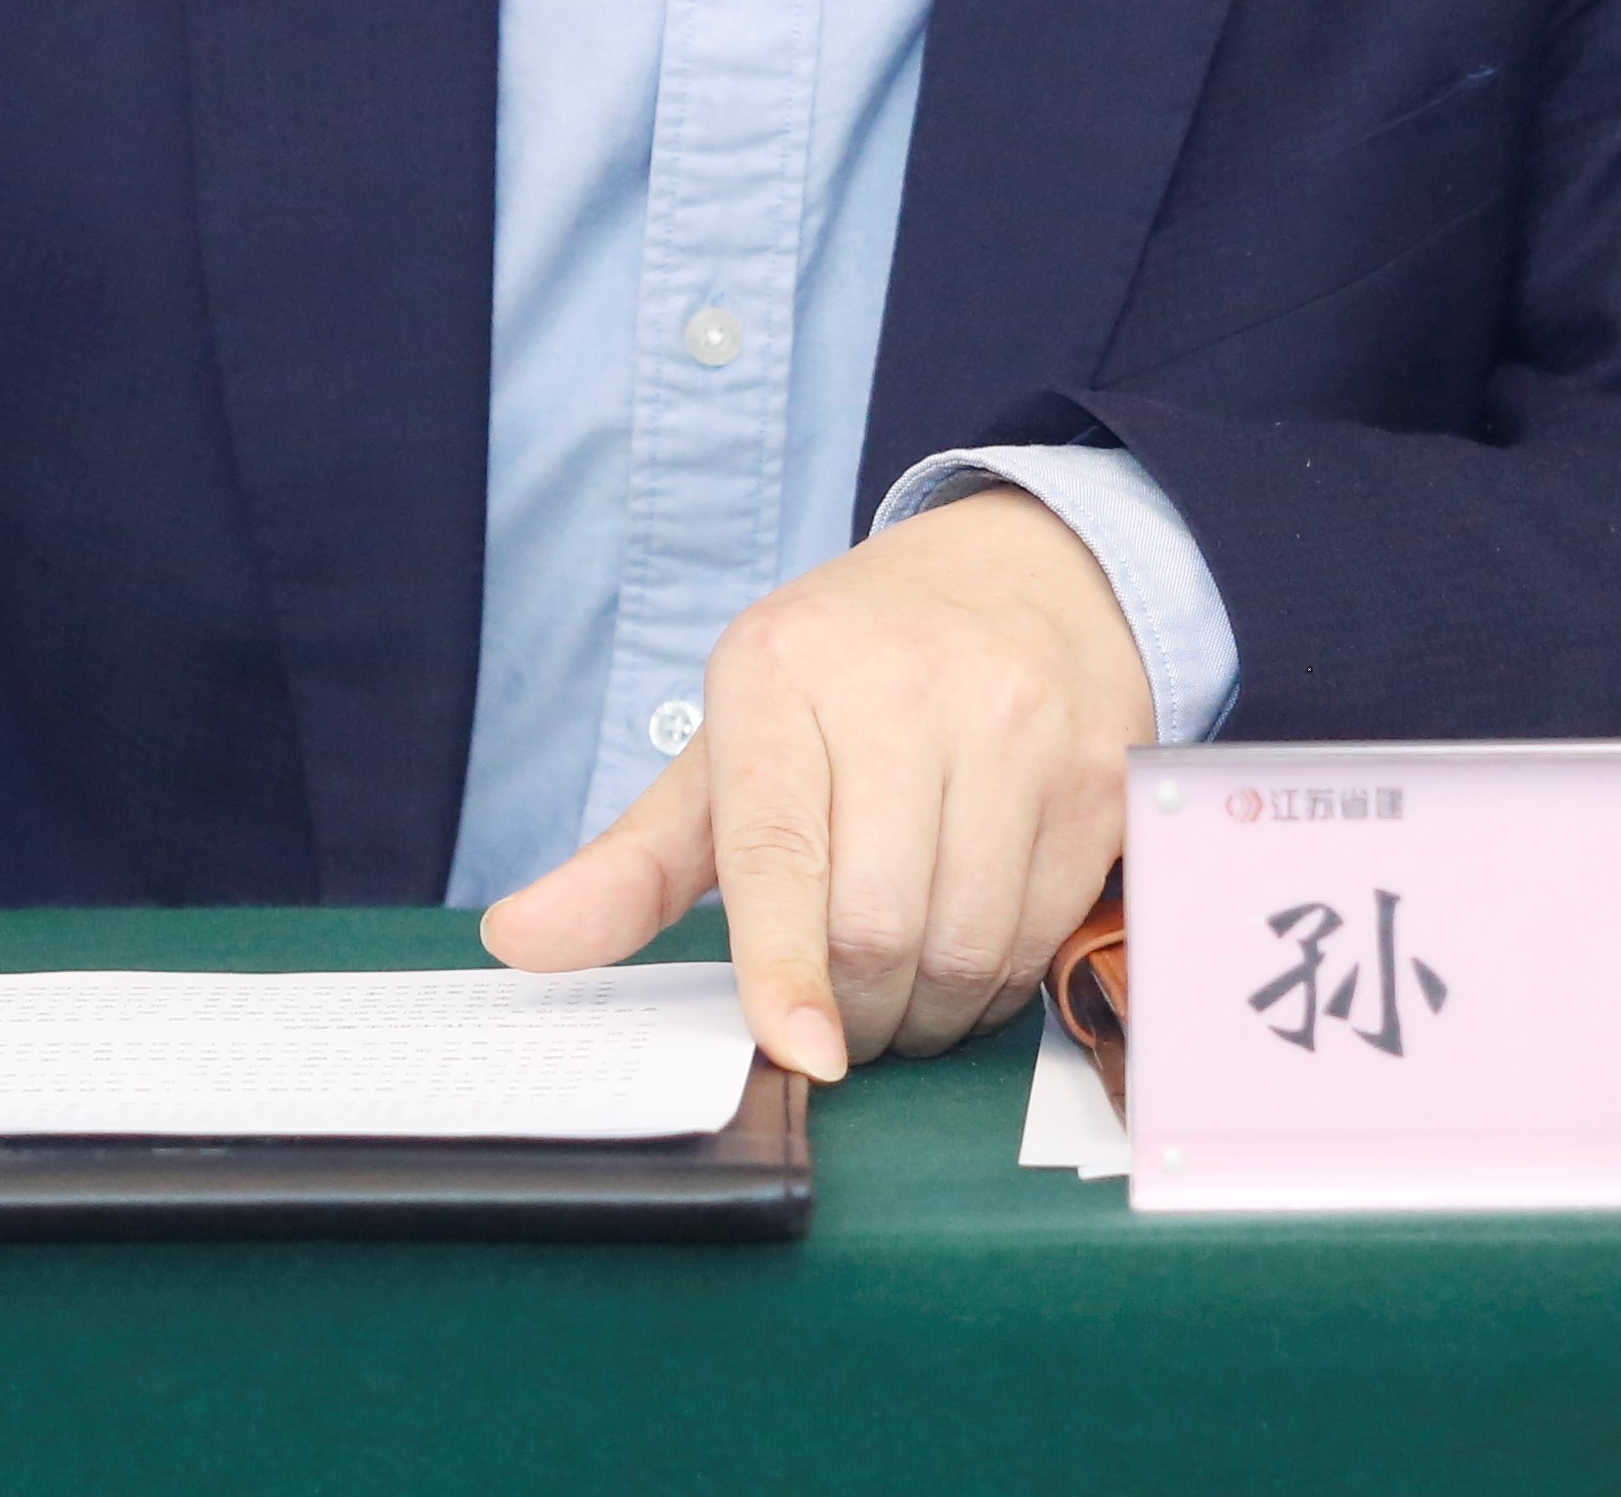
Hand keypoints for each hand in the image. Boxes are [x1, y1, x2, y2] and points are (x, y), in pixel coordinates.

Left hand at [479, 489, 1149, 1080]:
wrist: (1029, 569)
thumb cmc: (855, 671)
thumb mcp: (733, 740)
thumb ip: (634, 861)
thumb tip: (518, 942)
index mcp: (785, 673)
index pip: (778, 847)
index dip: (783, 966)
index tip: (798, 1052)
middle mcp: (910, 687)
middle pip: (877, 924)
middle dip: (852, 1012)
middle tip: (836, 1020)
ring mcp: (1021, 726)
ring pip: (968, 946)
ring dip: (927, 1015)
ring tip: (900, 994)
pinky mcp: (1103, 774)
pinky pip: (1045, 933)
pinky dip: (999, 983)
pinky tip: (971, 953)